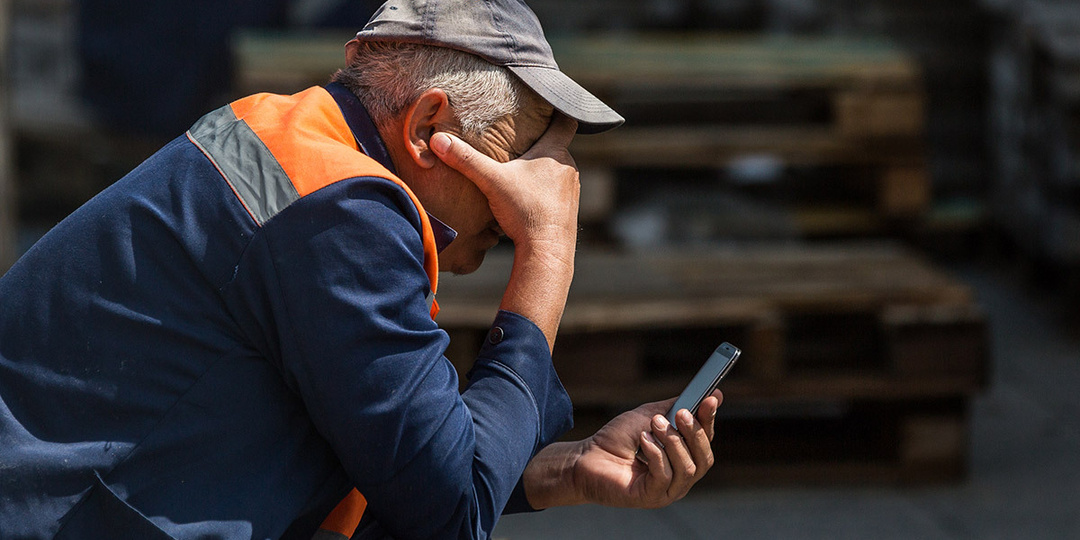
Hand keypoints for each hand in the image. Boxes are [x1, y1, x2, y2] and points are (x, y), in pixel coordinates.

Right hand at [429, 114, 579, 254]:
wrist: (546, 252)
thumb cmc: (524, 212)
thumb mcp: (490, 181)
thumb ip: (465, 160)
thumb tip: (437, 140)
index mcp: (554, 152)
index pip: (565, 121)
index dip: (557, 111)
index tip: (549, 105)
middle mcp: (568, 168)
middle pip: (557, 147)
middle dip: (541, 144)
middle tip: (522, 141)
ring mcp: (572, 190)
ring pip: (557, 171)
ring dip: (542, 170)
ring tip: (523, 172)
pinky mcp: (569, 210)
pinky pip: (557, 193)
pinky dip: (545, 191)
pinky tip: (528, 199)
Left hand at [523, 391, 721, 508]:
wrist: (585, 458)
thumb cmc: (616, 438)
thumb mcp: (649, 415)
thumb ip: (677, 407)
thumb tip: (711, 394)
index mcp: (682, 456)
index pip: (705, 441)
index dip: (709, 420)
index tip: (711, 399)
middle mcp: (680, 476)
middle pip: (704, 459)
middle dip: (695, 433)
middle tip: (681, 413)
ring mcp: (668, 490)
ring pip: (688, 468)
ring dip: (673, 442)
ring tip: (653, 425)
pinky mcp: (652, 497)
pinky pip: (665, 476)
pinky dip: (657, 454)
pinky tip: (643, 441)